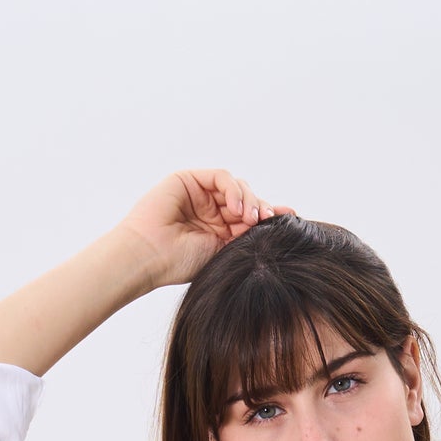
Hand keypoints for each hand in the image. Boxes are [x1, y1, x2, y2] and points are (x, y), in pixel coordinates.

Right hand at [119, 169, 294, 289]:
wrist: (150, 257)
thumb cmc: (180, 263)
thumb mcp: (223, 251)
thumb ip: (245, 237)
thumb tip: (276, 226)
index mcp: (219, 230)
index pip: (250, 216)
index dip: (269, 215)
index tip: (291, 219)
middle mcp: (211, 210)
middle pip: (247, 200)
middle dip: (261, 209)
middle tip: (269, 221)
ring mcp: (200, 194)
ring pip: (236, 187)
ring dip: (249, 200)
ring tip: (250, 219)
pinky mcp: (189, 179)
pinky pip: (220, 177)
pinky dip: (234, 189)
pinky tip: (237, 208)